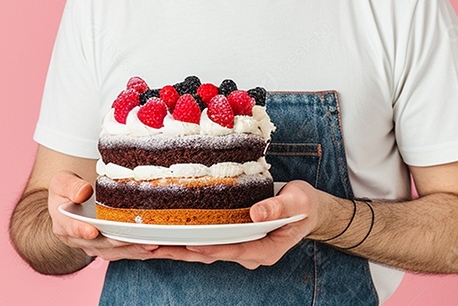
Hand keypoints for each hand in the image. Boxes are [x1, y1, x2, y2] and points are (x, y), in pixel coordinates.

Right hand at [47, 170, 162, 260]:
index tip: (91, 230)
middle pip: (105, 244)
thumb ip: (70, 186)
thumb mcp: (61, 182)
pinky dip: (151, 251)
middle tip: (141, 239)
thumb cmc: (67, 192)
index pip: (73, 229)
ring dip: (142, 250)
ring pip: (122, 252)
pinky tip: (168, 249)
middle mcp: (83, 242)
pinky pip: (134, 252)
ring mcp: (100, 248)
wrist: (71, 208)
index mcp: (65, 226)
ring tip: (160, 245)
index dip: (82, 230)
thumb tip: (83, 193)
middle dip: (124, 242)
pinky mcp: (116, 249)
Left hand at [151, 180, 320, 268]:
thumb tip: (257, 213)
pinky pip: (206, 242)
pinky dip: (186, 240)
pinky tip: (166, 236)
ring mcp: (240, 247)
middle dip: (184, 252)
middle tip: (155, 246)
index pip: (235, 250)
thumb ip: (279, 207)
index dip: (212, 248)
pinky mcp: (232, 238)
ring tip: (150, 244)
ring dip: (179, 248)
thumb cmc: (303, 204)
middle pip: (213, 254)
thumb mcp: (298, 201)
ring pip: (205, 251)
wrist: (307, 209)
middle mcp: (250, 253)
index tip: (191, 245)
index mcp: (266, 250)